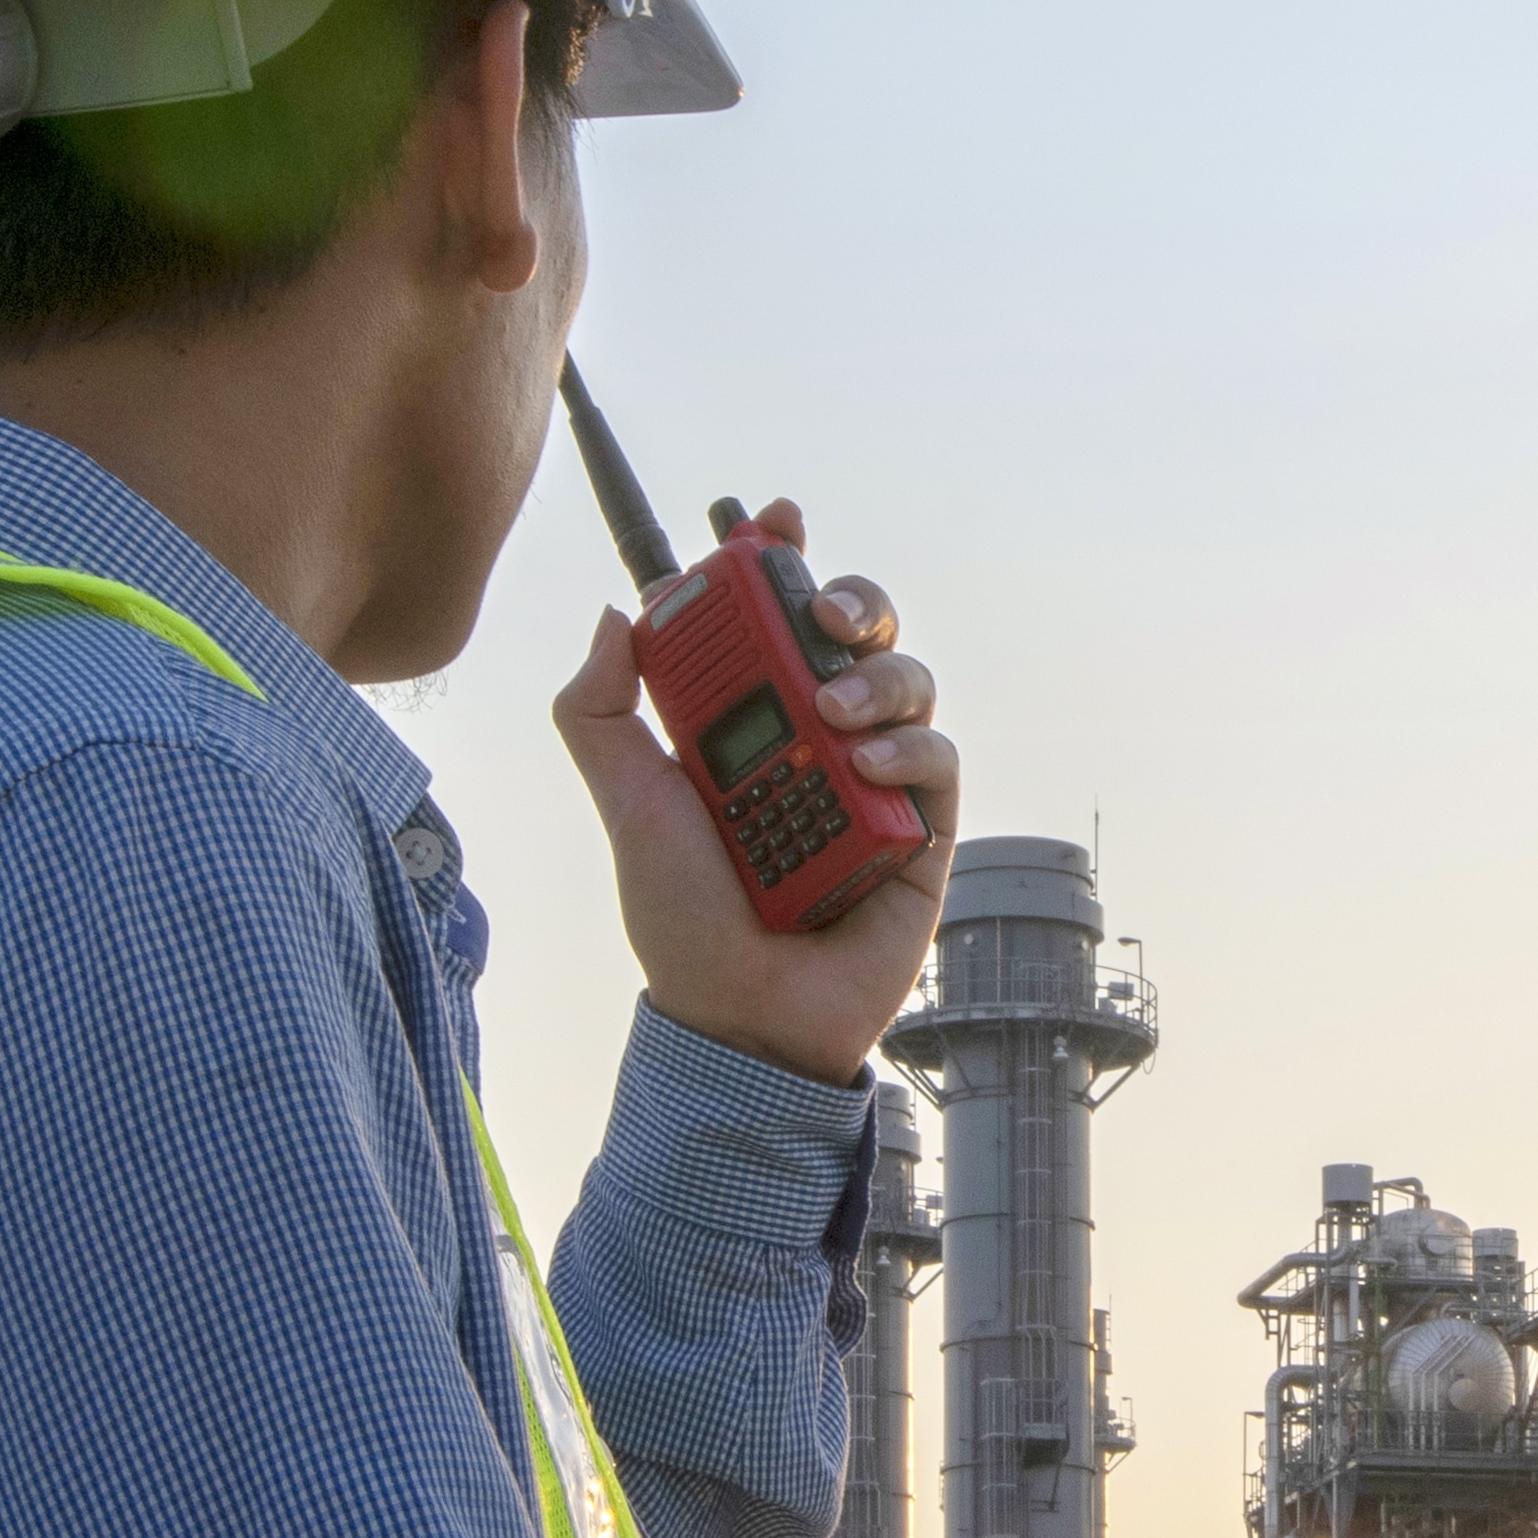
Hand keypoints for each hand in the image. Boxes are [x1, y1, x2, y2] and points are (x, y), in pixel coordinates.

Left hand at [552, 500, 957, 1083]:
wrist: (739, 1017)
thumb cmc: (683, 918)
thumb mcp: (625, 803)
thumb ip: (602, 711)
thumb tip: (614, 612)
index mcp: (750, 718)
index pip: (772, 619)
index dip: (778, 562)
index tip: (775, 519)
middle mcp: (819, 735)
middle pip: (856, 631)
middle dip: (848, 597)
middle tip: (821, 607)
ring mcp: (874, 777)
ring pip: (905, 679)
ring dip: (873, 676)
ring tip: (829, 714)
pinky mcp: (920, 827)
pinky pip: (935, 756)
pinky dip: (903, 745)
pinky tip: (864, 765)